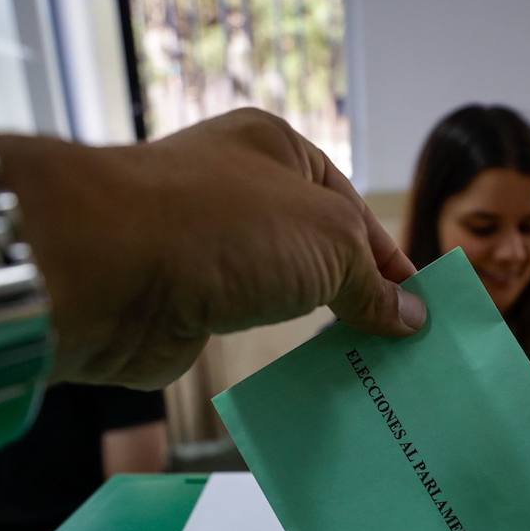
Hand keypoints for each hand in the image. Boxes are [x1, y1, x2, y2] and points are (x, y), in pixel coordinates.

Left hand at [0, 109, 426, 388]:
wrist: (108, 270)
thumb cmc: (227, 229)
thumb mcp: (328, 243)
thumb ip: (373, 283)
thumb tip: (411, 318)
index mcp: (275, 149)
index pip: (350, 207)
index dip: (389, 259)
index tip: (421, 310)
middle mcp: (237, 189)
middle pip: (315, 248)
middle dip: (355, 296)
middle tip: (398, 349)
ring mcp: (205, 245)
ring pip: (279, 289)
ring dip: (315, 328)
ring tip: (364, 373)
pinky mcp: (180, 298)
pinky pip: (243, 325)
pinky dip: (275, 350)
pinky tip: (308, 380)